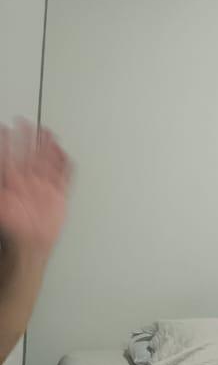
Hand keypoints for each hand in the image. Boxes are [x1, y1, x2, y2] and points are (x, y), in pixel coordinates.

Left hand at [0, 121, 71, 260]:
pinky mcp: (58, 194)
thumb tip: (1, 163)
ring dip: (46, 146)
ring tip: (46, 132)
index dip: (6, 142)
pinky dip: (64, 163)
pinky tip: (62, 153)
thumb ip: (2, 183)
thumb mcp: (2, 203)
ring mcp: (44, 187)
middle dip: (27, 138)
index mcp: (12, 181)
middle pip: (28, 154)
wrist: (31, 243)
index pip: (9, 156)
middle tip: (25, 122)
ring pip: (46, 161)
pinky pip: (63, 175)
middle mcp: (27, 182)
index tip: (5, 128)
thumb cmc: (14, 227)